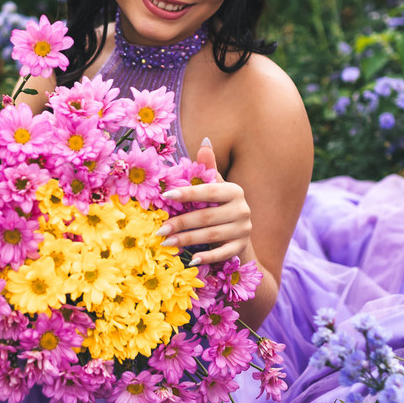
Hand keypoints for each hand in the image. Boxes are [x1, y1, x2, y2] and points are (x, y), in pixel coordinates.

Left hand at [159, 137, 252, 266]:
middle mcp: (242, 209)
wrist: (238, 235)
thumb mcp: (214, 187)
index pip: (208, 191)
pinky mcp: (241, 248)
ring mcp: (244, 230)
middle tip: (159, 229)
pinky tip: (191, 260)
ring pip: (212, 235)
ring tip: (166, 242)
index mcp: (233, 191)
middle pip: (207, 216)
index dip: (187, 193)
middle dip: (181, 223)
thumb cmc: (219, 207)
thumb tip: (204, 142)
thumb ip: (207, 169)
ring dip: (188, 240)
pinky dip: (207, 257)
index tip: (165, 196)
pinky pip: (223, 253)